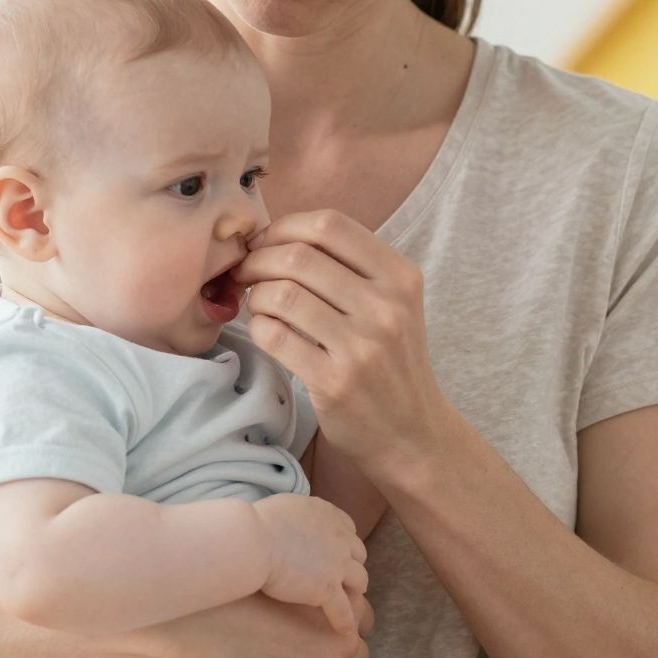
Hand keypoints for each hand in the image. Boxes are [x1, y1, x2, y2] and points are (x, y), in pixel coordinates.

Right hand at [191, 588, 373, 657]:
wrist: (213, 624)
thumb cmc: (238, 602)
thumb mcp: (290, 592)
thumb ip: (312, 605)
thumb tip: (315, 621)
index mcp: (341, 602)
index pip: (361, 621)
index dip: (340, 633)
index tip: (319, 640)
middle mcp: (346, 633)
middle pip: (358, 653)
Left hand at [235, 211, 443, 474]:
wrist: (412, 433)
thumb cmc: (391, 362)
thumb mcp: (392, 304)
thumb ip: (348, 268)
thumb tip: (273, 238)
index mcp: (400, 277)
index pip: (330, 224)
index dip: (284, 227)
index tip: (266, 244)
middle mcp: (386, 307)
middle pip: (298, 256)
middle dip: (258, 260)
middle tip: (246, 273)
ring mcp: (361, 346)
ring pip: (281, 294)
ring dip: (256, 295)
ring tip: (258, 306)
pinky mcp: (334, 381)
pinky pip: (275, 337)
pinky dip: (259, 328)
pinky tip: (266, 331)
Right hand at [252, 495, 367, 632]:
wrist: (253, 541)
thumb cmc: (256, 523)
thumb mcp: (285, 507)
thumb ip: (298, 515)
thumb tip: (290, 522)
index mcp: (328, 514)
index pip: (348, 528)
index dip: (343, 542)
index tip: (337, 550)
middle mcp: (339, 538)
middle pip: (358, 554)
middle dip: (352, 564)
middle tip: (344, 576)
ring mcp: (336, 565)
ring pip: (359, 580)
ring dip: (355, 590)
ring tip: (352, 601)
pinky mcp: (327, 589)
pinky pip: (343, 610)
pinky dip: (344, 620)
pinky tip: (344, 630)